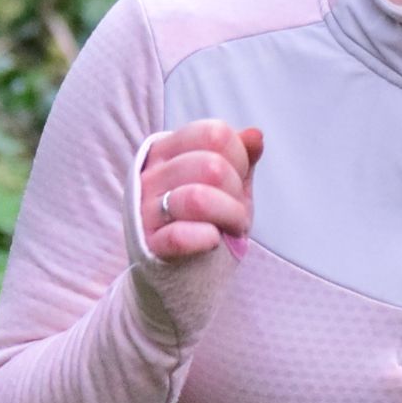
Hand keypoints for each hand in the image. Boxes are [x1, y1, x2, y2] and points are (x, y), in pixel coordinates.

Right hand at [137, 120, 263, 259]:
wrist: (177, 269)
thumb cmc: (204, 219)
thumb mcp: (227, 184)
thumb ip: (241, 157)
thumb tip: (255, 135)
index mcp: (166, 150)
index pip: (214, 133)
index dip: (238, 157)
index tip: (237, 178)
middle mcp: (151, 175)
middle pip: (212, 166)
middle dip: (236, 191)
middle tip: (236, 211)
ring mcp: (146, 210)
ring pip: (198, 198)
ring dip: (229, 215)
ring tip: (230, 228)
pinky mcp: (149, 245)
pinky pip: (180, 236)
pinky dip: (206, 238)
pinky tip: (212, 240)